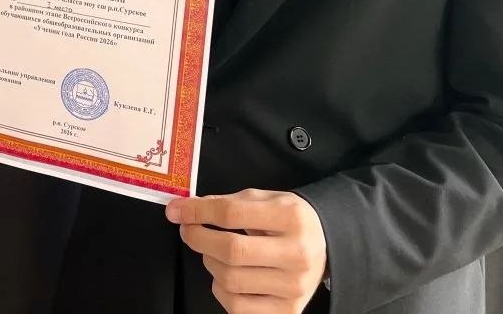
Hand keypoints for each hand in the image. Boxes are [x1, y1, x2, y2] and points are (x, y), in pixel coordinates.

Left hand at [167, 189, 326, 313]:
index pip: (233, 214)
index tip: (176, 211)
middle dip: (198, 239)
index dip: (198, 212)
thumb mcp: (265, 200)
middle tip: (188, 231)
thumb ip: (226, 203)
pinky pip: (237, 306)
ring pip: (230, 280)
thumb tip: (183, 210)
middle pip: (231, 251)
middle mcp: (296, 255)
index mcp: (291, 218)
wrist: (326, 246)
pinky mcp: (286, 312)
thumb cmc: (288, 221)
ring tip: (214, 253)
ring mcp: (293, 288)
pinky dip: (221, 290)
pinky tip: (227, 275)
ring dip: (209, 263)